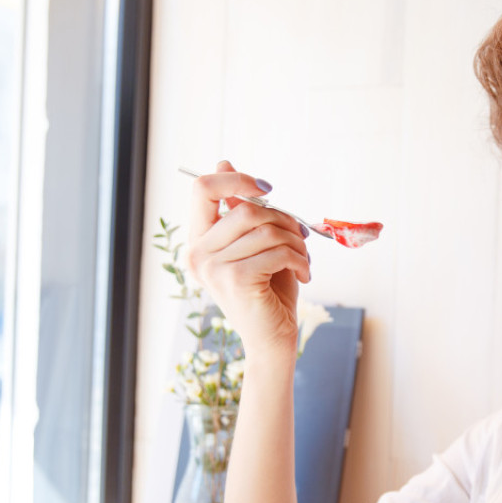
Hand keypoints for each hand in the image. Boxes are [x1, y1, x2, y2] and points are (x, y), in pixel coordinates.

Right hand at [188, 161, 309, 357]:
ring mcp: (213, 268)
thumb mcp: (256, 244)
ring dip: (296, 242)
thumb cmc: (268, 292)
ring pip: (265, 229)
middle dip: (284, 219)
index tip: (268, 189)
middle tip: (301, 236)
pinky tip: (304, 274)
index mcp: (199, 241)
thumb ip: (240, 209)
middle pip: (245, 208)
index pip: (203, 189)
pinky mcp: (235, 280)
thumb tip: (223, 163)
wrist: (272, 340)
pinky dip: (299, 260)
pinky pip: (276, 251)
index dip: (237, 179)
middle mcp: (197, 253)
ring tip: (304, 259)